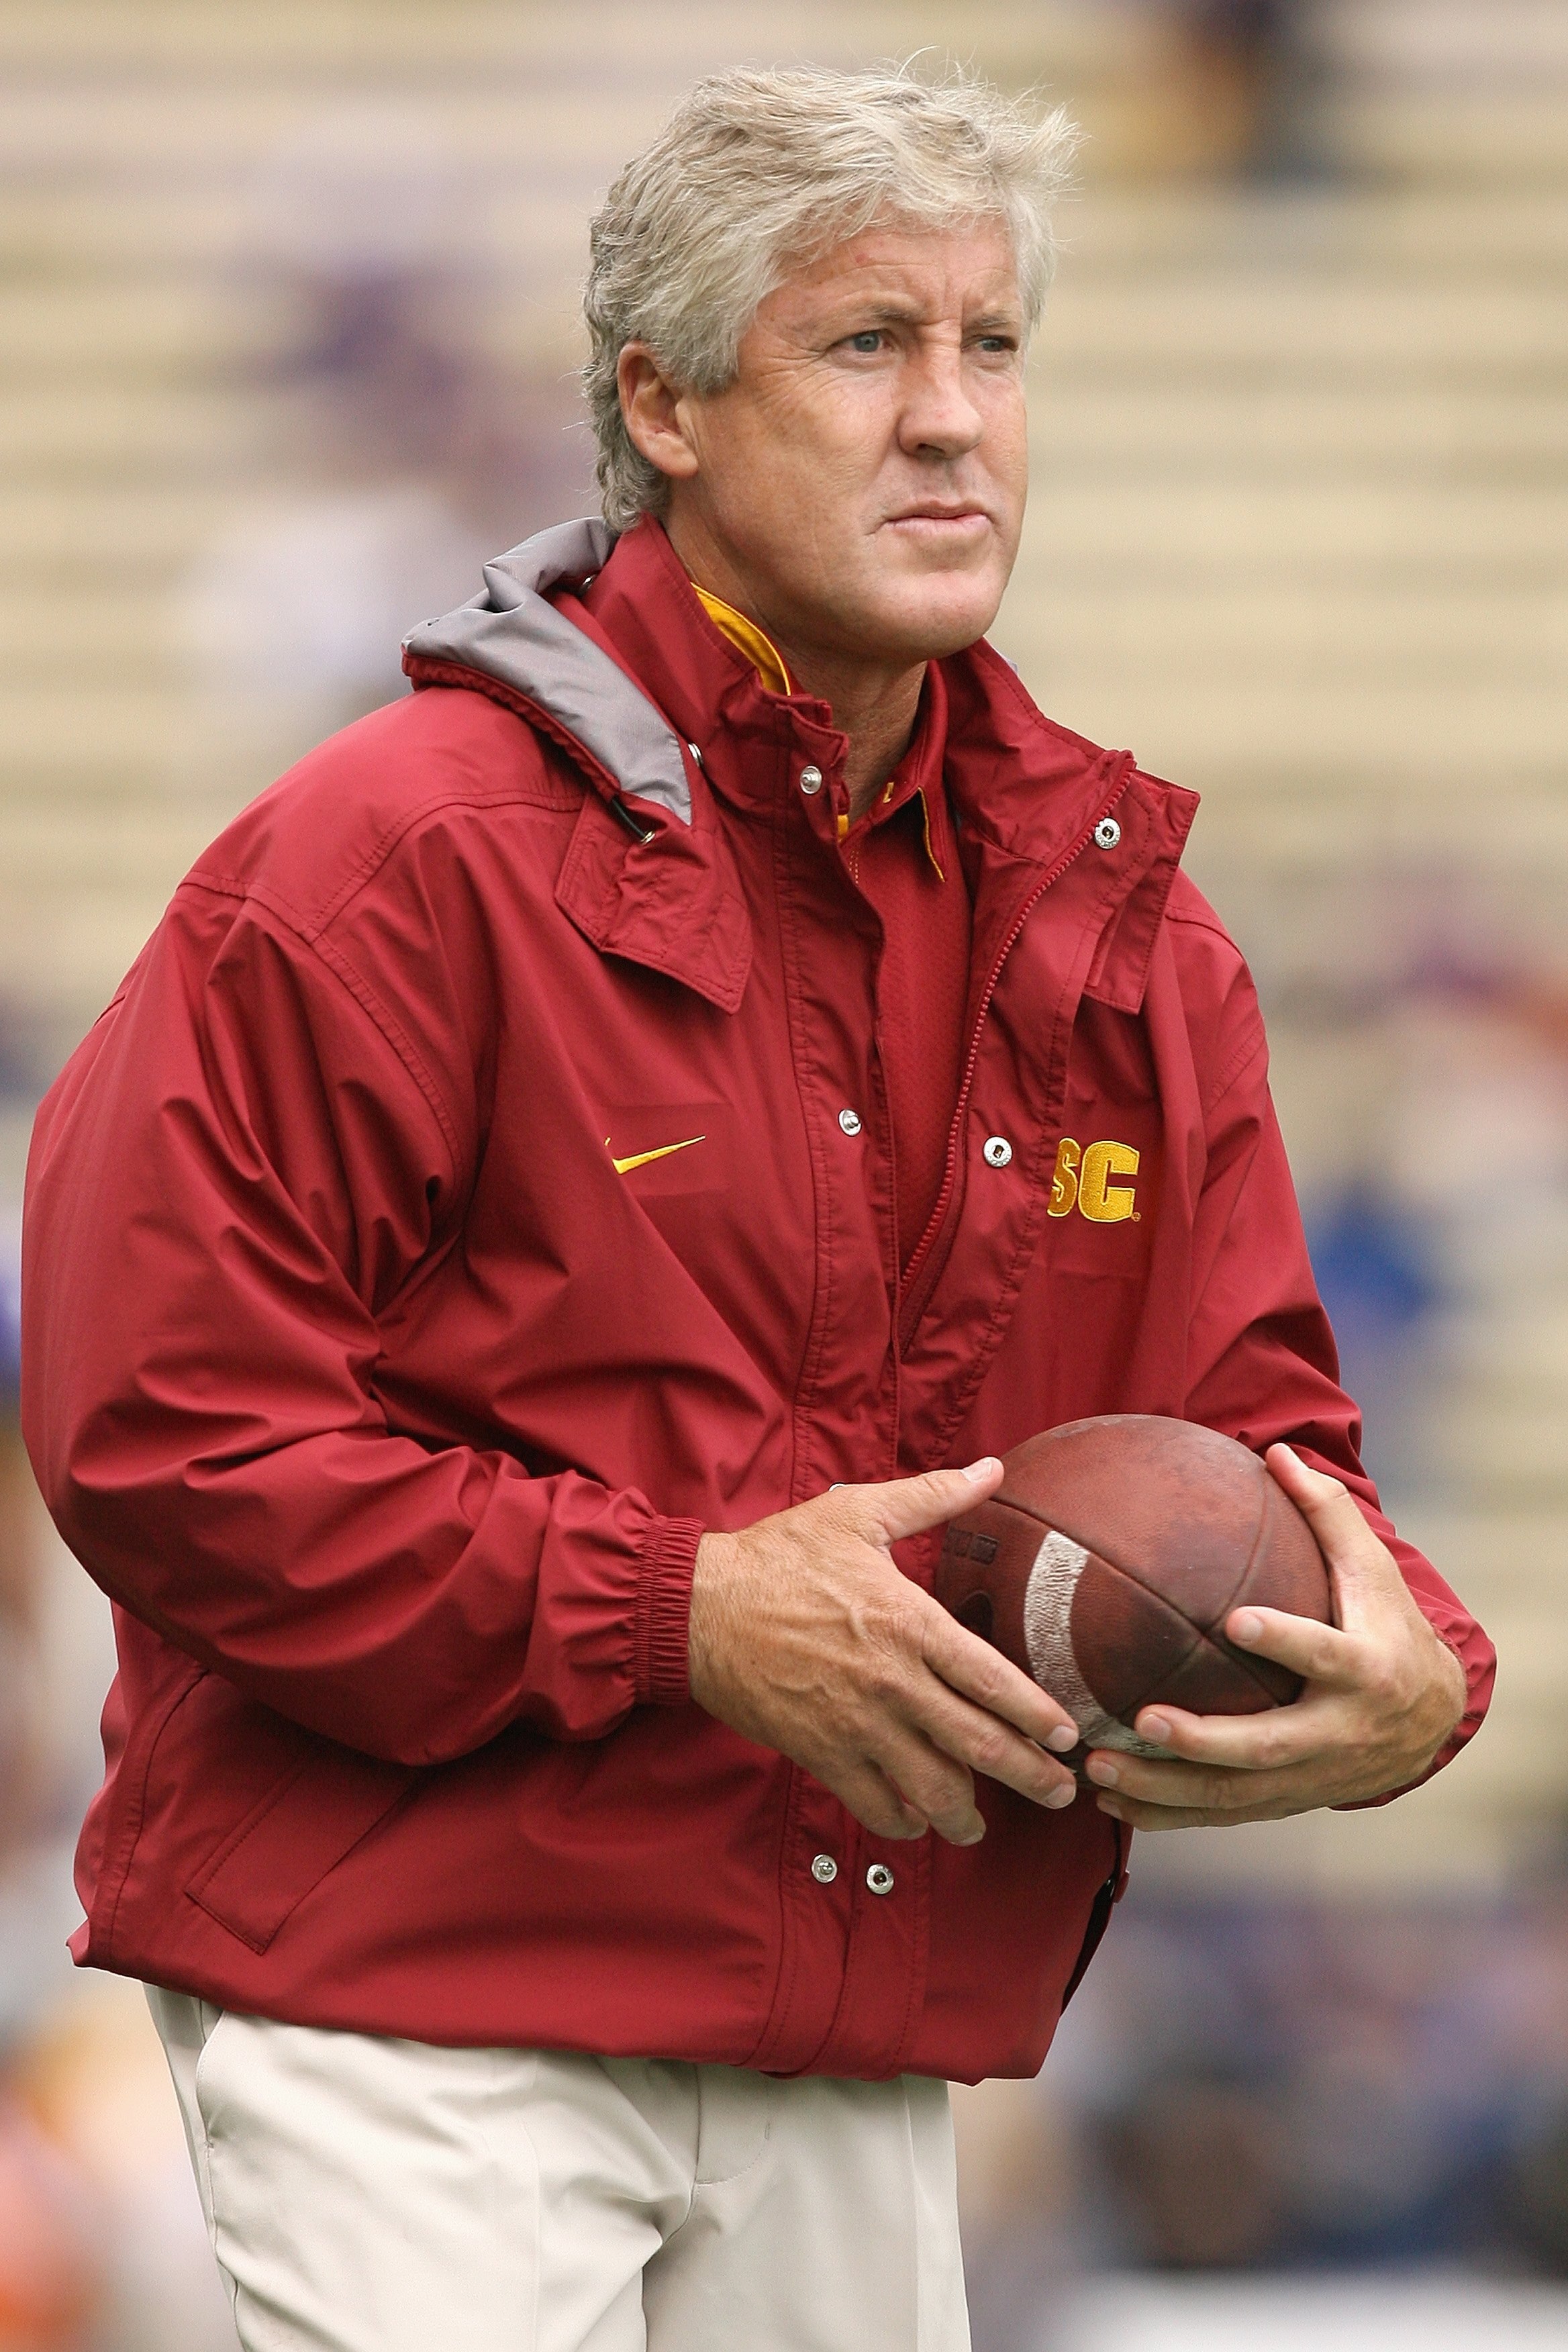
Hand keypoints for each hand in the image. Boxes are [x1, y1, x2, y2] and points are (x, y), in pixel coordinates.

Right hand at [689, 1461, 1080, 1845]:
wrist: (700, 1608)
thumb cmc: (779, 1558)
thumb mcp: (858, 1513)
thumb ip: (932, 1497)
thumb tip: (992, 1469)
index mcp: (908, 1623)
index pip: (993, 1681)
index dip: (1037, 1715)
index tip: (1067, 1736)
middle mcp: (892, 1682)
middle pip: (979, 1745)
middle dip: (1029, 1776)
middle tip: (1059, 1794)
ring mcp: (857, 1725)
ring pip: (931, 1788)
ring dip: (965, 1815)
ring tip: (982, 1825)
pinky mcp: (820, 1753)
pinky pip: (874, 1805)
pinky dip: (901, 1823)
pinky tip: (916, 1822)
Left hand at [1083, 1445, 1468, 1830]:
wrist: (1432, 1720)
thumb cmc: (1387, 1626)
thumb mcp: (1372, 1571)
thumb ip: (1327, 1513)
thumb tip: (1276, 1451)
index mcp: (1365, 1670)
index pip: (1324, 1655)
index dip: (1285, 1640)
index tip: (1235, 1621)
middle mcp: (1339, 1732)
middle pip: (1270, 1745)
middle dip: (1205, 1739)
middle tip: (1142, 1716)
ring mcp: (1312, 1776)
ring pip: (1235, 1793)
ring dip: (1163, 1787)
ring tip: (1098, 1768)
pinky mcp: (1287, 1801)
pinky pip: (1223, 1814)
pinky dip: (1167, 1813)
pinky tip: (1109, 1802)